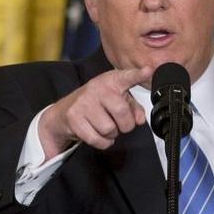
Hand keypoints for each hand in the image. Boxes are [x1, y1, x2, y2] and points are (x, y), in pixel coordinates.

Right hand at [38, 67, 152, 158]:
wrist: (64, 112)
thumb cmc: (97, 104)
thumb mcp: (118, 100)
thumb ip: (134, 109)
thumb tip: (139, 119)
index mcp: (112, 81)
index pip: (126, 77)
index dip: (138, 75)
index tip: (148, 70)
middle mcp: (97, 88)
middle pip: (121, 111)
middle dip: (126, 125)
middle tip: (122, 125)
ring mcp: (83, 102)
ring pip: (109, 128)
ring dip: (112, 134)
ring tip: (106, 127)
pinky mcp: (74, 118)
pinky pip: (97, 139)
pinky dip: (103, 142)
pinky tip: (99, 135)